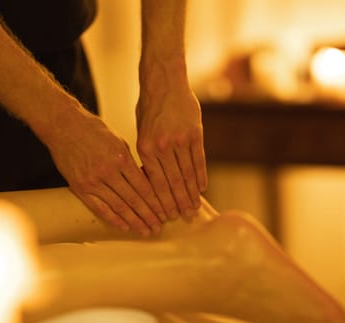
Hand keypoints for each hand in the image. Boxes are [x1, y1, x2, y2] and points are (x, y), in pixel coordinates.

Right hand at [45, 110, 165, 235]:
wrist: (63, 126)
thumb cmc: (94, 131)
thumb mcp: (119, 142)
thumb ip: (131, 163)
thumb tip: (146, 183)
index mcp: (121, 158)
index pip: (144, 186)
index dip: (156, 202)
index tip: (164, 213)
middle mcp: (108, 171)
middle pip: (134, 199)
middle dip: (148, 216)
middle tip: (158, 228)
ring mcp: (92, 181)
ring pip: (118, 207)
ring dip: (134, 221)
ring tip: (145, 231)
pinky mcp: (79, 187)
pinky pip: (99, 208)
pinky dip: (113, 219)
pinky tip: (124, 227)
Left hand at [136, 87, 207, 219]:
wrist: (165, 82)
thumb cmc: (150, 109)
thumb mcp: (141, 132)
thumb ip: (149, 156)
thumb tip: (154, 181)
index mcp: (145, 147)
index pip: (155, 182)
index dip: (162, 201)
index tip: (167, 215)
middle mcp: (163, 146)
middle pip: (173, 182)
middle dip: (178, 203)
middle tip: (184, 218)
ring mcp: (180, 140)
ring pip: (187, 174)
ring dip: (191, 193)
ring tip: (195, 207)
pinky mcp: (196, 133)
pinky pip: (199, 160)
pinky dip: (201, 176)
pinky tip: (202, 189)